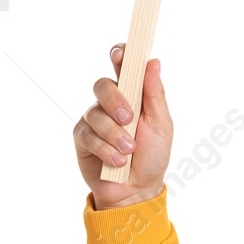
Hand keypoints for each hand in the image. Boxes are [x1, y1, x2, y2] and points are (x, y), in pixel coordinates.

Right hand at [74, 45, 172, 209]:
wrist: (137, 190)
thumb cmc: (153, 156)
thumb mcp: (161, 125)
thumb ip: (154, 94)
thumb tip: (153, 62)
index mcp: (132, 94)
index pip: (122, 66)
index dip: (119, 55)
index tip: (120, 54)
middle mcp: (110, 103)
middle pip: (103, 85)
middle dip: (115, 101)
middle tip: (128, 119)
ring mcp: (94, 119)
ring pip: (95, 113)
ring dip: (115, 135)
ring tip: (128, 152)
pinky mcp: (82, 137)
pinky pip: (88, 135)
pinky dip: (105, 149)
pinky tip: (117, 162)